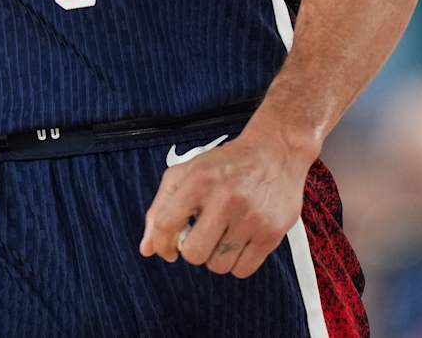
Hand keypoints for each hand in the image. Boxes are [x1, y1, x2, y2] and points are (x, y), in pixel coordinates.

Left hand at [138, 118, 314, 277]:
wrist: (275, 151)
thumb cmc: (226, 164)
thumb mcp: (187, 173)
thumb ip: (161, 208)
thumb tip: (146, 249)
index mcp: (199, 180)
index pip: (166, 225)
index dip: (162, 242)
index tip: (168, 246)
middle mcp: (225, 198)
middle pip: (193, 253)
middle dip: (192, 250)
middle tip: (201, 236)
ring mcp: (251, 217)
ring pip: (219, 265)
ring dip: (216, 256)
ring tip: (223, 235)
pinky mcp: (271, 232)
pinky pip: (243, 270)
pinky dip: (237, 262)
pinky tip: (239, 241)